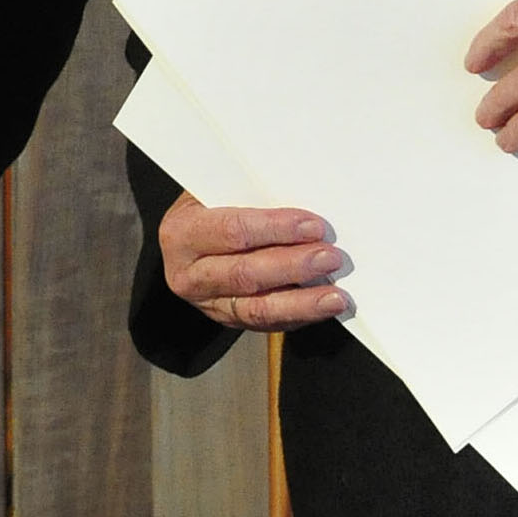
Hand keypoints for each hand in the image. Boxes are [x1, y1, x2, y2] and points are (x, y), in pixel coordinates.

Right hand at [158, 192, 349, 332]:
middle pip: (246, 274)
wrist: (186, 242)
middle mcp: (189, 274)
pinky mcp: (229, 321)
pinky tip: (322, 308)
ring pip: (257, 309)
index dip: (275, 229)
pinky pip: (267, 324)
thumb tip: (300, 192)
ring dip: (301, 302)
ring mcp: (209, 303)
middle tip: (330, 257)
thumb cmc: (208, 208)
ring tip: (334, 296)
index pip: (232, 231)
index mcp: (182, 232)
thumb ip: (247, 195)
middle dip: (293, 266)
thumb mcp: (214, 192)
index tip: (312, 225)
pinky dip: (298, 316)